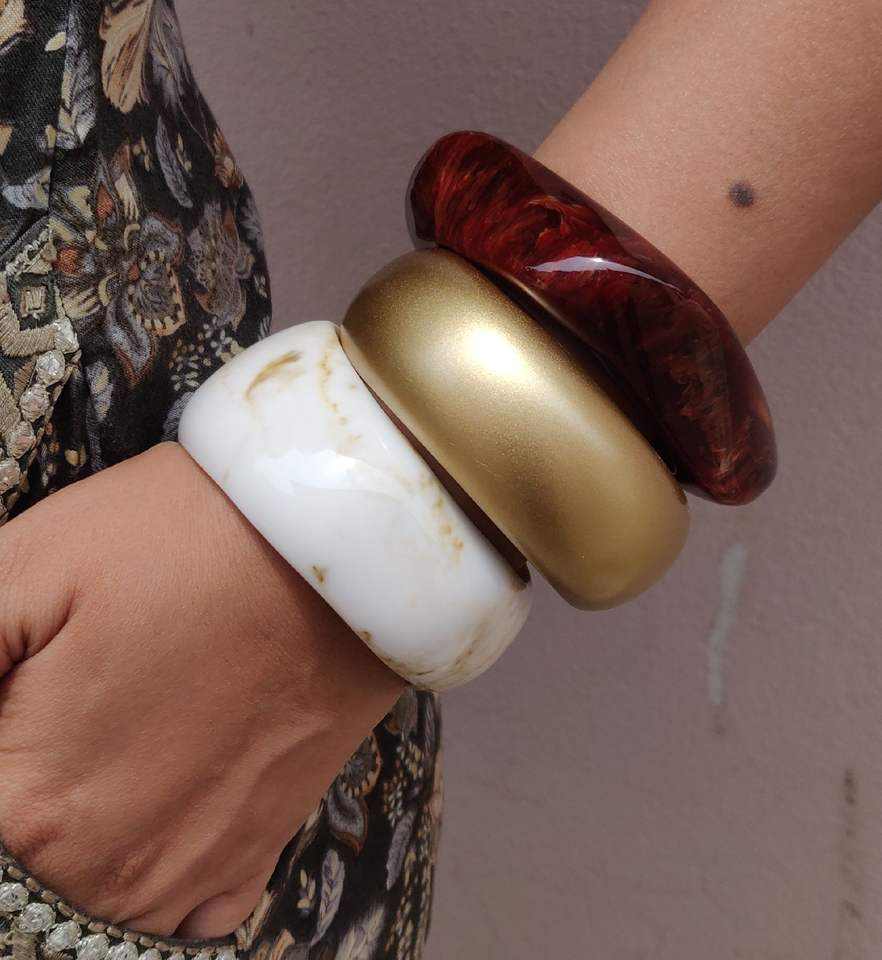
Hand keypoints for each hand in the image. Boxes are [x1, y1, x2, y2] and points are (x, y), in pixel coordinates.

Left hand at [0, 442, 402, 937]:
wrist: (338, 548)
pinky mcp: (255, 849)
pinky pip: (176, 924)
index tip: (11, 704)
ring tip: (80, 766)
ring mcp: (192, 872)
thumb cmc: (185, 540)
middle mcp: (112, 871)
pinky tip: (133, 825)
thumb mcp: (29, 565)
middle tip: (45, 718)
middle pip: (16, 885)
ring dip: (56, 863)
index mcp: (36, 808)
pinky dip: (135, 893)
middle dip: (15, 812)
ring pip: (83, 915)